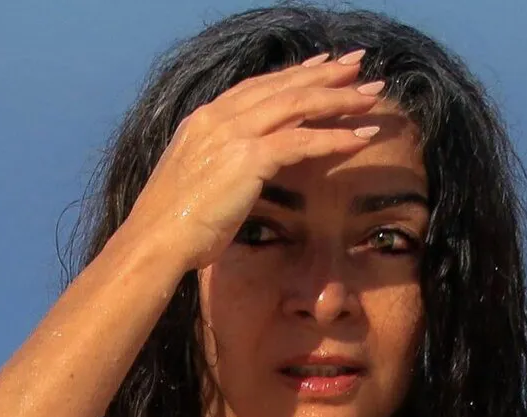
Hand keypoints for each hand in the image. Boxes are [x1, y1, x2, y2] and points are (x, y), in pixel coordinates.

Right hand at [123, 50, 383, 270]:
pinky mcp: (247, 158)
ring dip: (340, 99)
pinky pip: (302, 141)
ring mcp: (232, 134)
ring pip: (298, 104)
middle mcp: (218, 117)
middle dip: (325, 73)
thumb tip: (235, 181)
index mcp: (204, 121)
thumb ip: (219, 172)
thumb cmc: (172, 229)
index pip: (258, 87)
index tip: (322, 67)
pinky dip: (335, 138)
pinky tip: (362, 138)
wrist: (154, 242)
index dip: (294, 75)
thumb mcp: (195, 188)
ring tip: (373, 96)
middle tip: (360, 65)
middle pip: (283, 85)